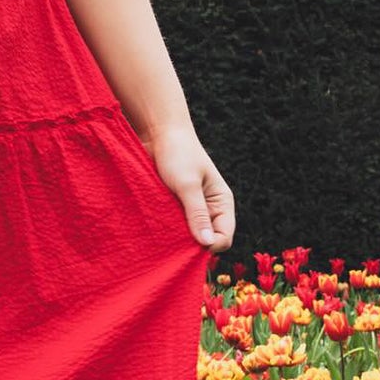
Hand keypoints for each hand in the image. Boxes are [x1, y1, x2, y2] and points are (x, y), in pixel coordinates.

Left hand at [142, 124, 235, 252]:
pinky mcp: (173, 208)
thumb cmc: (177, 153)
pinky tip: (155, 228)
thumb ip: (197, 213)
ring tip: (162, 232)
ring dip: (176, 238)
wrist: (158, 133)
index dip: (209, 246)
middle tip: (172, 239)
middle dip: (191, 244)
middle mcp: (209, 210)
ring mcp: (190, 210)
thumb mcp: (187, 184)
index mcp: (222, 203)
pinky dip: (165, 230)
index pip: (224, 238)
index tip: (188, 243)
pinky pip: (173, 228)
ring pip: (188, 237)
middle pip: (206, 241)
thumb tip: (207, 243)